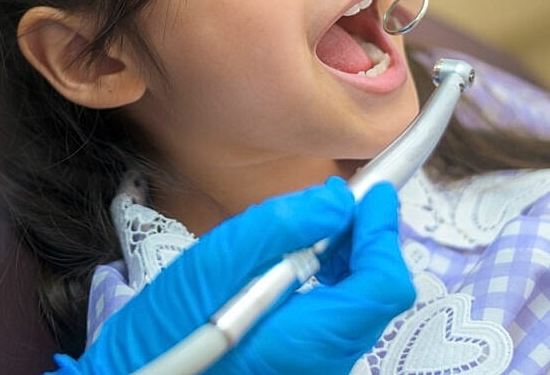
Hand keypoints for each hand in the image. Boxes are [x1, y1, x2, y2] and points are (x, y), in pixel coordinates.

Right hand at [50, 178, 413, 373]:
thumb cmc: (167, 329)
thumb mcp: (216, 262)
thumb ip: (281, 226)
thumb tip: (339, 200)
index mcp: (307, 341)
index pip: (381, 285)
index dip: (382, 232)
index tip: (375, 192)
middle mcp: (325, 364)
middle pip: (378, 295)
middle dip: (370, 239)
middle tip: (349, 200)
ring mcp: (318, 369)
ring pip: (363, 306)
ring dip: (354, 257)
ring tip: (326, 224)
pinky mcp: (306, 368)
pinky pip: (341, 320)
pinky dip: (338, 280)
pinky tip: (310, 258)